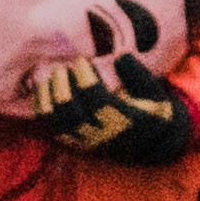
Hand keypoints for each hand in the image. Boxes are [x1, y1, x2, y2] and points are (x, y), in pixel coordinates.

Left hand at [28, 52, 199, 162]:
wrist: (151, 143)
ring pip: (60, 125)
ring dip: (52, 99)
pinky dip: (45, 109)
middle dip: (64, 89)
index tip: (83, 62)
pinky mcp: (77, 144)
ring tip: (53, 75)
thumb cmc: (153, 109)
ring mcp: (88, 142)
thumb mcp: (155, 92)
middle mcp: (104, 135)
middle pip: (74, 116)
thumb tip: (120, 56)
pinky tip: (44, 88)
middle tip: (64, 67)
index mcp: (125, 122)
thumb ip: (139, 75)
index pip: (98, 104)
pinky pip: (54, 128)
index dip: (86, 82)